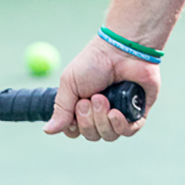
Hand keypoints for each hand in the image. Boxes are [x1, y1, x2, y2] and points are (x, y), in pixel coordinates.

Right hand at [42, 37, 158, 141]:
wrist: (122, 49)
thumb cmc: (94, 62)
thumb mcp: (69, 83)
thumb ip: (61, 109)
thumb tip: (47, 130)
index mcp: (83, 106)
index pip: (75, 131)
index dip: (74, 126)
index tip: (76, 107)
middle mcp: (100, 112)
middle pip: (92, 135)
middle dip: (89, 120)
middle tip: (92, 98)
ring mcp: (119, 113)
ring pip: (109, 135)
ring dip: (103, 120)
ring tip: (104, 98)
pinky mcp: (137, 112)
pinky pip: (128, 131)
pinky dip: (120, 126)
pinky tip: (116, 113)